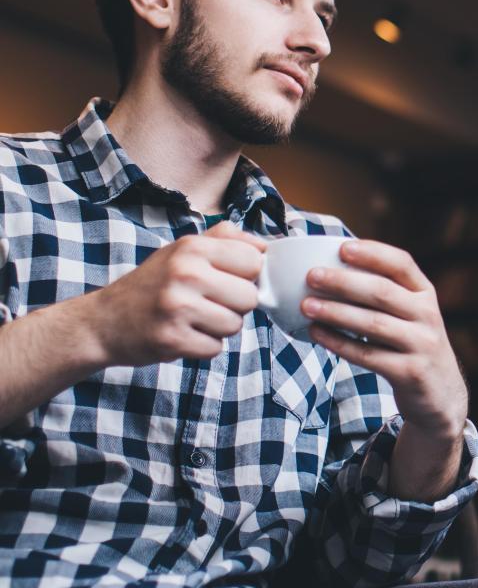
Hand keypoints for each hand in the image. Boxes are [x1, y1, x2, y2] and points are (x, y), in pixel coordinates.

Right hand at [85, 220, 265, 365]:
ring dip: (219, 327)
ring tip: (193, 319)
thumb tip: (266, 245)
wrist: (102, 321)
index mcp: (192, 247)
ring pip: (235, 325)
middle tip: (208, 303)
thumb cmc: (152, 284)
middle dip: (235, 305)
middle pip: (250, 297)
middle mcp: (185, 273)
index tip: (228, 280)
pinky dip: (203, 347)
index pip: (254, 261)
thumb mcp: (182, 250)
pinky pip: (215, 348)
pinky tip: (183, 335)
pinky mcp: (171, 339)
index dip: (246, 275)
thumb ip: (225, 239)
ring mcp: (177, 307)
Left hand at [299, 240, 466, 440]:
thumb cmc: (412, 345)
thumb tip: (332, 269)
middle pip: (383, 292)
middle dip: (344, 282)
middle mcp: (427, 316)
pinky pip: (368, 355)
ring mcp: (421, 344)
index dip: (373, 253)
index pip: (402, 264)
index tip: (342, 248)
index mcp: (426, 294)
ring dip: (336, 312)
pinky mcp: (409, 372)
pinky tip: (317, 334)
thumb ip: (385, 295)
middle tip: (311, 276)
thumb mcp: (411, 315)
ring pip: (373, 324)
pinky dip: (339, 343)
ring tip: (306, 305)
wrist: (441, 393)